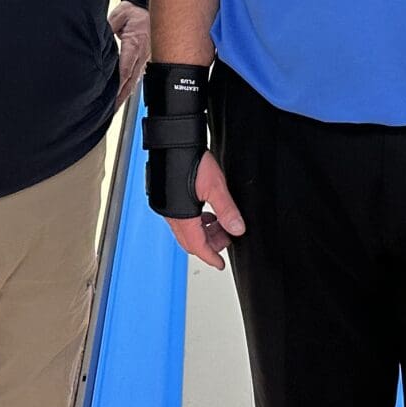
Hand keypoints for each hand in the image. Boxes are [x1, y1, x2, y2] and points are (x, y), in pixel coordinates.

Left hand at [108, 0, 149, 103]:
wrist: (148, 8)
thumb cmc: (134, 13)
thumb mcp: (118, 17)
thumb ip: (107, 29)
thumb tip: (95, 41)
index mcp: (135, 44)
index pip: (126, 68)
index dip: (118, 84)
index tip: (111, 97)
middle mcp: (142, 55)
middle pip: (131, 81)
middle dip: (120, 97)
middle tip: (110, 111)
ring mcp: (144, 59)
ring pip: (134, 82)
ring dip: (124, 96)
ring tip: (113, 109)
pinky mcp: (144, 61)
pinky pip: (136, 77)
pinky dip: (128, 89)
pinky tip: (121, 97)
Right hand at [164, 151, 243, 270]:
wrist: (174, 141)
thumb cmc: (190, 158)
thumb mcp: (215, 186)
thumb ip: (226, 210)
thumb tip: (237, 228)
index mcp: (182, 216)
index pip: (197, 246)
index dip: (210, 257)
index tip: (220, 264)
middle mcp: (171, 214)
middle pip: (190, 241)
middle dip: (209, 245)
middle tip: (226, 241)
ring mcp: (168, 207)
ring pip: (186, 231)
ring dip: (204, 233)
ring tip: (220, 226)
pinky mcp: (168, 199)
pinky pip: (183, 220)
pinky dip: (197, 222)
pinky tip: (208, 214)